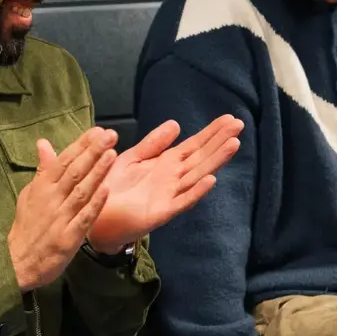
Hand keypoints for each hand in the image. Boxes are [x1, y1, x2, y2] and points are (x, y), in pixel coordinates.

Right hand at [8, 127, 117, 290]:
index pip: (63, 161)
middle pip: (74, 171)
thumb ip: (42, 169)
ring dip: (97, 172)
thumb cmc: (27, 226)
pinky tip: (107, 190)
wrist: (18, 262)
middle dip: (93, 152)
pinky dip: (95, 204)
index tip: (98, 132)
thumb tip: (43, 143)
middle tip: (110, 135)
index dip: (81, 145)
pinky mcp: (68, 237)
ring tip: (112, 154)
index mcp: (42, 187)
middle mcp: (51, 199)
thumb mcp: (29, 194)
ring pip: (81, 191)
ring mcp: (60, 218)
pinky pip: (84, 218)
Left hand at [86, 115, 243, 251]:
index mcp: (166, 164)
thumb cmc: (113, 188)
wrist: (96, 217)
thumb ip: (154, 143)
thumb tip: (176, 124)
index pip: (194, 145)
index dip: (211, 133)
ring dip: (215, 161)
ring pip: (197, 175)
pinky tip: (211, 180)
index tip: (230, 119)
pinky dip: (196, 191)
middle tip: (239, 125)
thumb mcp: (133, 158)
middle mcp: (173, 179)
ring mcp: (170, 196)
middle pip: (201, 157)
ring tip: (233, 144)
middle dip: (220, 141)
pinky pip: (182, 201)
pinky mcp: (161, 212)